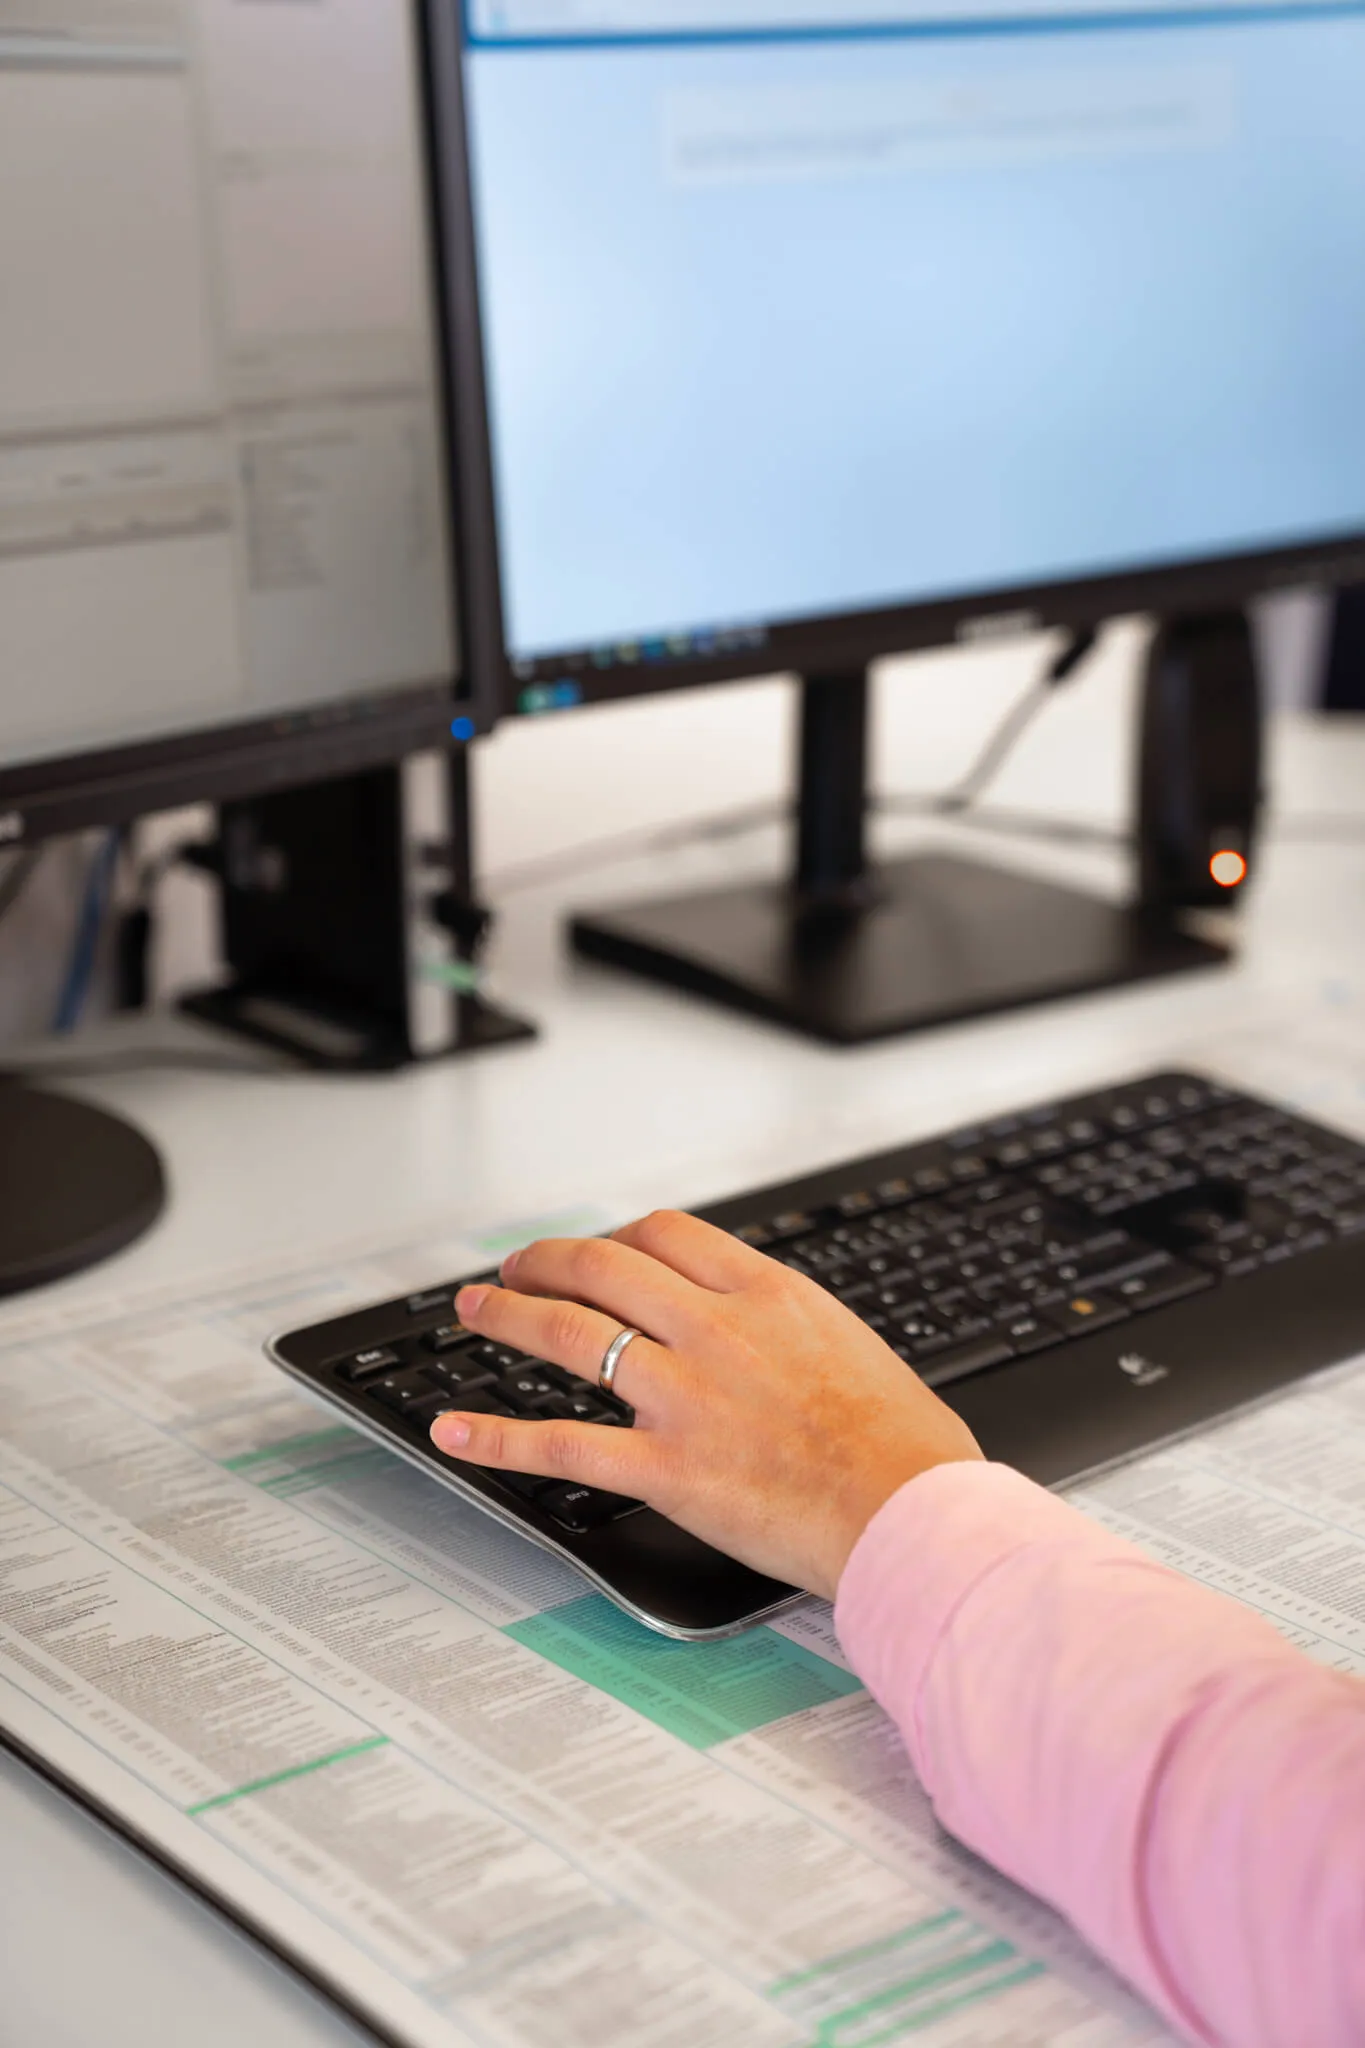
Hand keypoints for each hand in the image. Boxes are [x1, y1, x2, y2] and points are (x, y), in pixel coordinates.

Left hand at [430, 1210, 981, 1598]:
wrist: (913, 1512)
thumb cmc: (902, 1443)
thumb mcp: (848, 1342)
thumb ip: (787, 1324)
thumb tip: (758, 1325)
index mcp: (766, 1294)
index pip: (664, 1234)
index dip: (613, 1235)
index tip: (596, 1251)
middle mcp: (716, 1331)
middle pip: (602, 1267)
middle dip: (543, 1260)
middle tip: (514, 1269)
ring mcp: (685, 1397)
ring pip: (569, 1334)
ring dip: (507, 1316)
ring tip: (475, 1310)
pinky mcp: (666, 1469)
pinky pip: (562, 1446)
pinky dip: (497, 1438)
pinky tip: (456, 1432)